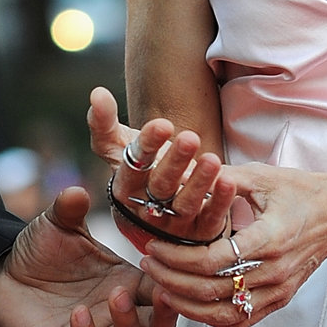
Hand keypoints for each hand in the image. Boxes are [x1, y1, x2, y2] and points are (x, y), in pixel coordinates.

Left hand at [0, 184, 176, 326]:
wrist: (3, 275)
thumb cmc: (41, 250)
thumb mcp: (58, 224)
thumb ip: (70, 209)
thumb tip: (77, 191)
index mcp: (126, 279)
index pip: (165, 287)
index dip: (175, 282)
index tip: (174, 265)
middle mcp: (116, 308)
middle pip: (160, 323)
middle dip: (165, 311)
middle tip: (160, 292)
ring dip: (128, 322)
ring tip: (117, 295)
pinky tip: (79, 313)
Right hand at [87, 87, 234, 248]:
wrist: (163, 214)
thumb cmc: (142, 173)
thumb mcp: (120, 150)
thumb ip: (105, 124)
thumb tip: (97, 91)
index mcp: (125, 187)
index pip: (133, 166)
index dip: (147, 146)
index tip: (162, 124)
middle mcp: (147, 209)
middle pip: (160, 185)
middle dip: (175, 161)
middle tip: (189, 137)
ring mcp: (174, 224)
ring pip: (185, 204)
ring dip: (199, 182)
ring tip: (211, 159)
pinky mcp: (199, 234)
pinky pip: (210, 219)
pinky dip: (219, 202)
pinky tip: (228, 181)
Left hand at [137, 164, 326, 326]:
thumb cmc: (300, 191)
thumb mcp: (261, 176)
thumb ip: (221, 178)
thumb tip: (179, 176)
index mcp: (269, 238)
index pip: (212, 260)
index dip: (176, 258)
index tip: (154, 247)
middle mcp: (274, 270)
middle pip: (210, 289)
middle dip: (170, 279)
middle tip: (148, 265)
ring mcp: (278, 289)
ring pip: (221, 313)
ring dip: (185, 304)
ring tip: (161, 286)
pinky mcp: (280, 299)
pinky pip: (239, 320)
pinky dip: (210, 317)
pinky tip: (190, 303)